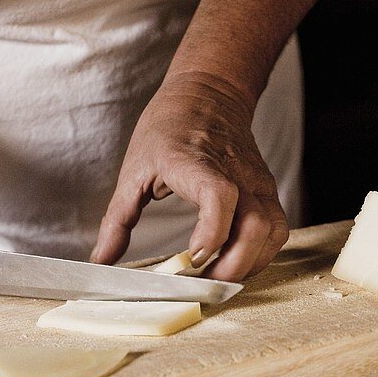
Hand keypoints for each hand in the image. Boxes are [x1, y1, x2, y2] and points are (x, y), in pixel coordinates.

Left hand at [92, 74, 288, 280]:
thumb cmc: (169, 127)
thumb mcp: (134, 168)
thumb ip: (117, 219)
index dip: (212, 232)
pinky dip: (260, 254)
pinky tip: (236, 262)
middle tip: (203, 284)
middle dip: (233, 265)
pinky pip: (276, 230)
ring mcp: (257, 182)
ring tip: (219, 277)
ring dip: (250, 263)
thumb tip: (101, 260)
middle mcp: (235, 173)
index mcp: (195, 162)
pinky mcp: (267, 190)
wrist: (209, 92)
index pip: (220, 196)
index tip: (193, 256)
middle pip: (255, 226)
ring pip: (272, 231)